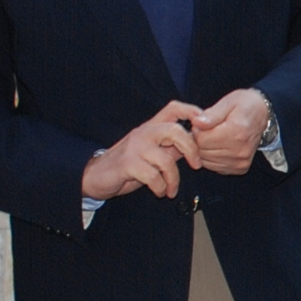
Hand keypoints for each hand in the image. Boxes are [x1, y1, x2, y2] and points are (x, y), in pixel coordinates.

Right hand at [83, 103, 203, 200]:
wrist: (96, 176)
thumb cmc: (127, 165)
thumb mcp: (151, 153)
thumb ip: (171, 148)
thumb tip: (195, 146)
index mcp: (151, 127)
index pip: (174, 108)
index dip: (191, 111)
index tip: (204, 125)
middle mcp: (144, 133)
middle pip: (175, 130)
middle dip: (191, 149)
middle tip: (196, 165)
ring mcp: (135, 147)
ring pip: (166, 160)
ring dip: (173, 180)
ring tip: (171, 190)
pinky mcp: (127, 163)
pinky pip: (153, 176)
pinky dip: (160, 187)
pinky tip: (159, 191)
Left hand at [188, 87, 272, 175]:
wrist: (263, 114)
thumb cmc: (245, 105)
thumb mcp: (228, 102)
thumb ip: (211, 114)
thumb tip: (196, 123)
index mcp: (237, 131)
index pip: (202, 139)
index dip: (196, 130)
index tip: (200, 123)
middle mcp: (240, 150)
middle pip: (203, 152)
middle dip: (199, 140)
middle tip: (205, 129)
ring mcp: (241, 161)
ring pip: (207, 162)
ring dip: (204, 150)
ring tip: (211, 137)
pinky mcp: (240, 168)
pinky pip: (215, 167)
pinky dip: (211, 158)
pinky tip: (217, 146)